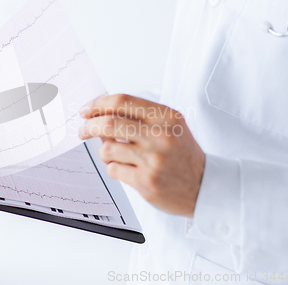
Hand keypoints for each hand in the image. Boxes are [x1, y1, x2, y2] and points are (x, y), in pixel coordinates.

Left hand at [78, 94, 204, 216]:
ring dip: (104, 150)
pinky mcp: (145, 182)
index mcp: (165, 117)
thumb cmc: (183, 154)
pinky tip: (126, 168)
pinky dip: (113, 167)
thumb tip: (102, 114)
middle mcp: (159, 136)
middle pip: (108, 123)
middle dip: (88, 126)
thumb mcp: (171, 125)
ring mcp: (152, 160)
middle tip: (82, 130)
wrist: (205, 187)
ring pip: (107, 148)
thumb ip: (139, 117)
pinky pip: (113, 169)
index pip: (122, 101)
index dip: (98, 104)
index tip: (86, 110)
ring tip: (114, 153)